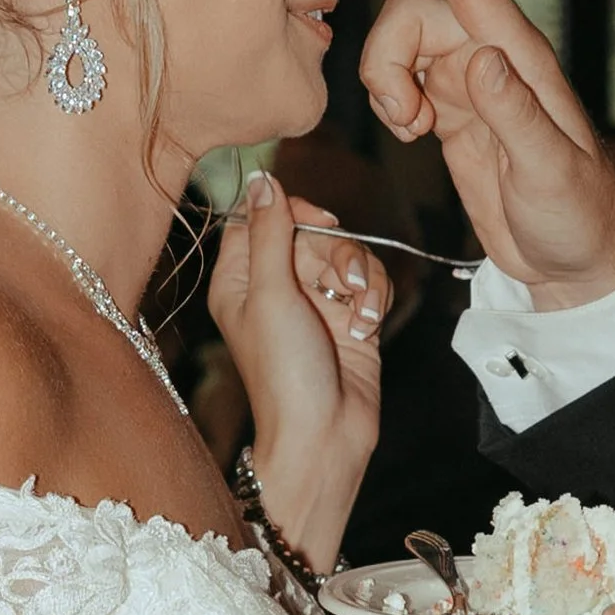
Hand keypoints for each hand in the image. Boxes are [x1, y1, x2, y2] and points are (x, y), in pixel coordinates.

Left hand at [209, 173, 387, 570]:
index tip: (314, 218)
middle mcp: (275, 287)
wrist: (326, 435)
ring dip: (361, 277)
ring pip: (347, 252)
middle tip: (338, 284)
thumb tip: (263, 178)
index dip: (290, 209)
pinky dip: (375, 298)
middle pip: (312, 230)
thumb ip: (269, 232)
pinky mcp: (350, 317)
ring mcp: (315, 302)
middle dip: (335, 251)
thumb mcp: (270, 294)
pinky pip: (370, 280)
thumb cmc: (285, 373)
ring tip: (358, 313)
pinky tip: (368, 326)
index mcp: (240, 279)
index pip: (259, 216)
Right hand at [358, 0, 614, 307]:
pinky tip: (412, 137)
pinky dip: (391, 103)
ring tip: (409, 132)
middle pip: (416, 15)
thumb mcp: (549, 170)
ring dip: (385, 82)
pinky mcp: (451, 114)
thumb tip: (482, 60)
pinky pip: (402, 82)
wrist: (574, 262)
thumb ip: (516, 115)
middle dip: (387, 55)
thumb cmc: (578, 216)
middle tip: (402, 117)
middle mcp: (493, 60)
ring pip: (402, 47)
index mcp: (522, 59)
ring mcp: (470, 85)